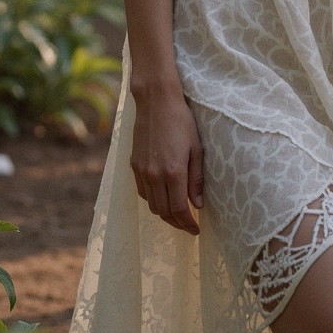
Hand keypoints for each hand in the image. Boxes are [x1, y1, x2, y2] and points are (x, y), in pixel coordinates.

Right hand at [130, 87, 204, 234]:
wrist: (156, 103)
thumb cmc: (182, 122)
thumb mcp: (197, 148)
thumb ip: (196, 179)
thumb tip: (198, 204)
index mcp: (172, 172)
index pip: (178, 209)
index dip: (187, 224)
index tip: (196, 230)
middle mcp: (154, 175)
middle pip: (163, 212)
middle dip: (176, 223)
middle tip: (189, 226)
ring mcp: (141, 171)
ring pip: (151, 205)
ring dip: (164, 214)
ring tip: (178, 214)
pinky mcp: (134, 165)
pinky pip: (142, 192)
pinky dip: (153, 201)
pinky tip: (163, 198)